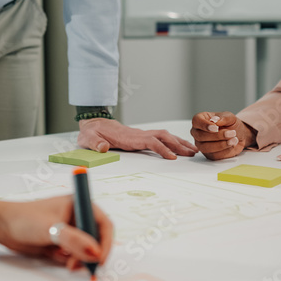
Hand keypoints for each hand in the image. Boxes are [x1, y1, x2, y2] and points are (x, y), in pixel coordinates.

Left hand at [0, 196, 112, 271]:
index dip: (106, 241)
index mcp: (78, 204)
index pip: (103, 223)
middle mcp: (75, 217)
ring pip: (85, 250)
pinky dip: (69, 261)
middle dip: (92, 254)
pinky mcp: (60, 244)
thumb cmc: (23, 218)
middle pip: (97, 239)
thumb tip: (95, 253)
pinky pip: (73, 256)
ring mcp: (68, 231)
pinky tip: (55, 256)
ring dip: (80, 260)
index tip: (100, 258)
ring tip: (68, 264)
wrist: (1, 227)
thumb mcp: (50, 228)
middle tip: (84, 267)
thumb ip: (74, 240)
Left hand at [77, 118, 197, 159]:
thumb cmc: (91, 132)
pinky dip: (171, 142)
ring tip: (193, 151)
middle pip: (162, 136)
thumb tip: (103, 147)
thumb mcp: (88, 138)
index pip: (150, 141)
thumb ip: (95, 143)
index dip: (162, 149)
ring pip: (163, 136)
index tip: (173, 157)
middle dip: (178, 144)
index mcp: (128, 137)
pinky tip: (180, 147)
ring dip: (178, 142)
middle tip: (192, 153)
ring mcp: (140, 135)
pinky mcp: (140, 137)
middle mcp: (137, 134)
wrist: (93, 123)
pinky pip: (159, 138)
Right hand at [191, 111, 256, 159]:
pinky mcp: (208, 155)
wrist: (238, 135)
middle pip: (200, 136)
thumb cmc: (230, 124)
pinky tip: (232, 145)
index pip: (196, 121)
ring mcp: (201, 144)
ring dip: (221, 145)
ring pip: (205, 147)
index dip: (204, 125)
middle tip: (231, 133)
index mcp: (200, 119)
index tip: (216, 128)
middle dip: (217, 136)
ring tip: (234, 140)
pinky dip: (225, 151)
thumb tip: (215, 120)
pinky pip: (214, 155)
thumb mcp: (230, 117)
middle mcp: (197, 132)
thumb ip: (223, 117)